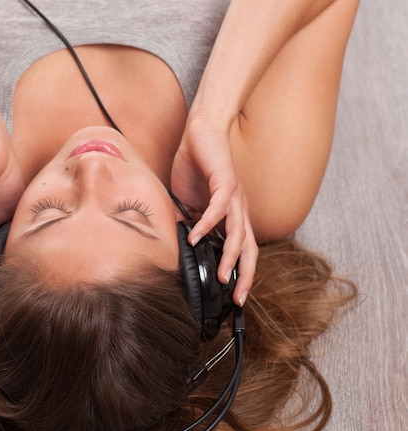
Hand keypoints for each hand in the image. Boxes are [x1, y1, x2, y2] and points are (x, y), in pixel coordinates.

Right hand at [171, 114, 256, 305]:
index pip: (241, 249)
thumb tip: (180, 242)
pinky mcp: (224, 182)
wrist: (200, 132)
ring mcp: (234, 196)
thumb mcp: (188, 202)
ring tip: (221, 276)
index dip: (241, 272)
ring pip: (238, 233)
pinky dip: (207, 225)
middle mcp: (238, 209)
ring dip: (230, 257)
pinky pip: (218, 209)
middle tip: (238, 298)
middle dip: (245, 275)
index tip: (233, 295)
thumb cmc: (195, 165)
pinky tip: (194, 236)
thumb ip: (188, 221)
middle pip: (249, 248)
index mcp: (231, 215)